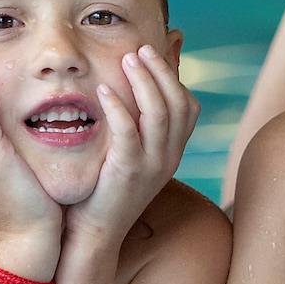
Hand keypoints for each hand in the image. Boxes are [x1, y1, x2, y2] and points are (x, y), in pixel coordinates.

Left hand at [63, 45, 198, 250]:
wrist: (94, 235)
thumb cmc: (103, 191)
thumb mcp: (127, 155)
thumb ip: (133, 125)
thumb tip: (129, 91)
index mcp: (172, 153)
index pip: (189, 107)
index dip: (175, 76)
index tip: (156, 51)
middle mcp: (169, 157)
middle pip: (179, 103)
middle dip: (162, 70)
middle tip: (140, 48)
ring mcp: (153, 165)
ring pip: (160, 112)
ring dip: (145, 80)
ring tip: (127, 58)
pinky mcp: (128, 172)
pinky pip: (129, 132)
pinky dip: (119, 107)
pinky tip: (103, 91)